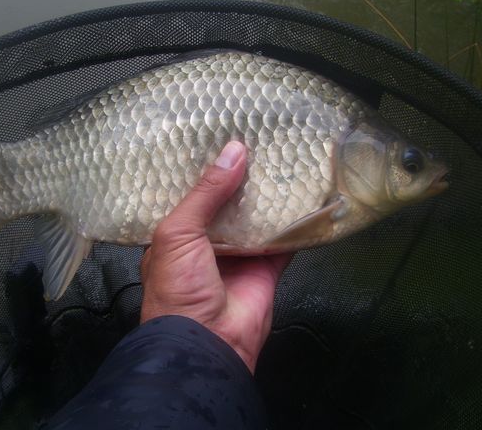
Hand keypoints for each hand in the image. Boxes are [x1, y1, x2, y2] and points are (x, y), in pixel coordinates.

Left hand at [140, 141, 293, 372]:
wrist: (207, 341)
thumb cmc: (177, 288)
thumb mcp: (178, 233)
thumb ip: (205, 194)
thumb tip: (233, 153)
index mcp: (176, 235)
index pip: (191, 195)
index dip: (205, 171)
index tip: (219, 140)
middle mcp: (207, 243)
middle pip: (227, 204)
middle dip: (240, 179)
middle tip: (256, 142)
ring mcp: (238, 255)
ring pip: (256, 219)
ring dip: (267, 196)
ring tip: (281, 159)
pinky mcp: (266, 268)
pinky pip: (284, 241)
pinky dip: (295, 223)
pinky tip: (305, 196)